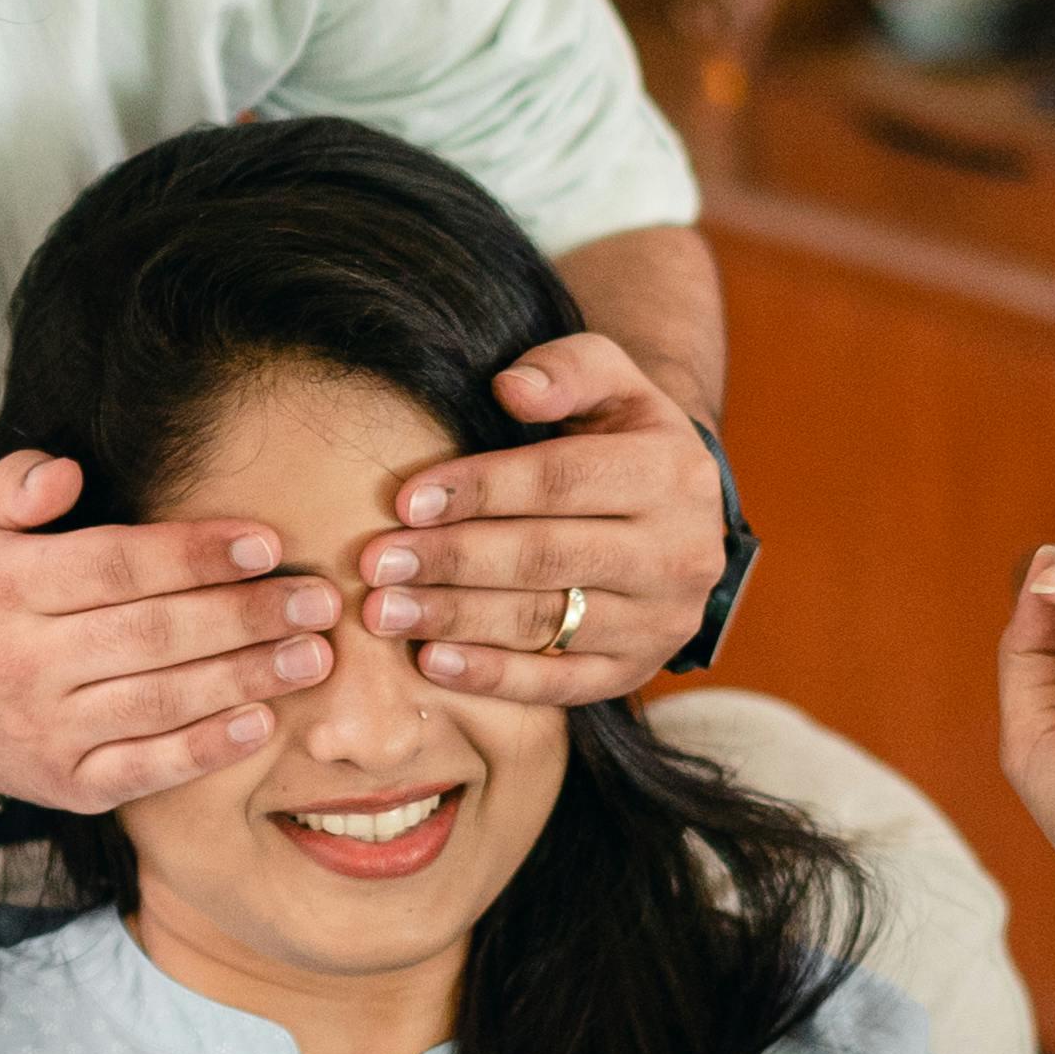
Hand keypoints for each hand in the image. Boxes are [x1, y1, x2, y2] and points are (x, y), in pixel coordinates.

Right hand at [0, 451, 342, 814]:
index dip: (194, 554)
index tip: (268, 544)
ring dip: (244, 678)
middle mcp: (22, 662)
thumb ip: (14, 484)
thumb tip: (66, 472)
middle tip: (317, 602)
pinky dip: (207, 750)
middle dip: (243, 617)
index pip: (112, 566)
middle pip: (149, 635)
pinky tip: (263, 723)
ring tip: (313, 656)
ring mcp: (47, 730)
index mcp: (3, 587)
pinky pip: (146, 770)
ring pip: (159, 702)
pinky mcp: (71, 786)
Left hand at [352, 334, 728, 704]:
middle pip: (547, 558)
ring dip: (456, 619)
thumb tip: (510, 387)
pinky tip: (431, 662)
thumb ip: (568, 369)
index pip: (562, 482)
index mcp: (672, 473)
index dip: (480, 490)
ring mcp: (660, 621)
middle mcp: (678, 553)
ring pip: (546, 624)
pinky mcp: (635, 671)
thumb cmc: (621, 441)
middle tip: (375, 565)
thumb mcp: (613, 384)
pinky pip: (558, 684)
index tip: (404, 502)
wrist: (679, 519)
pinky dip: (491, 676)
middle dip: (452, 561)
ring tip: (384, 612)